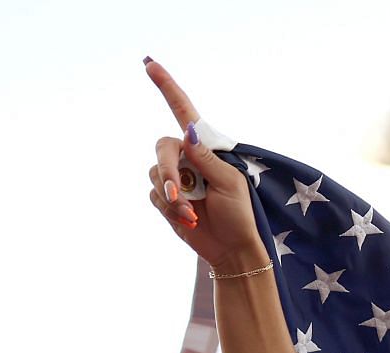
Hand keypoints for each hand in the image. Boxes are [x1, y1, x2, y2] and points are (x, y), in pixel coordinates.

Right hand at [142, 57, 266, 271]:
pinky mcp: (166, 200)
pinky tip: (188, 220)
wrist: (232, 250)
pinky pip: (155, 196)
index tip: (149, 63)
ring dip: (172, 197)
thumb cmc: (240, 215)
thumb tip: (187, 131)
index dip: (167, 88)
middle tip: (178, 194)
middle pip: (162, 148)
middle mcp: (188, 159)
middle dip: (169, 172)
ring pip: (156, 174)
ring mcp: (176, 180)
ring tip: (193, 214)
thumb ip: (206, 159)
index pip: (184, 113)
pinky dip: (170, 209)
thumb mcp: (230, 184)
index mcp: (206, 149)